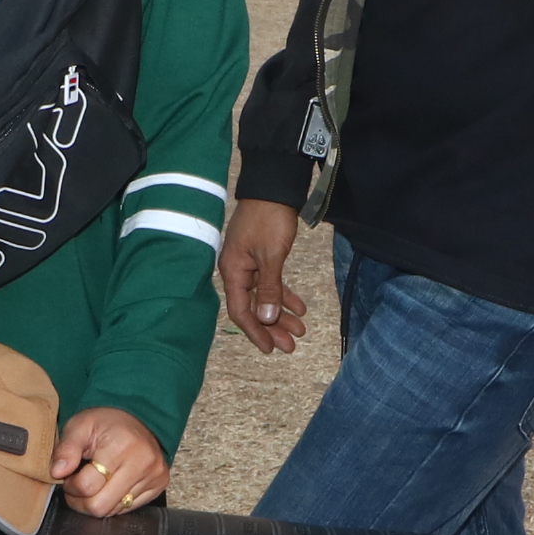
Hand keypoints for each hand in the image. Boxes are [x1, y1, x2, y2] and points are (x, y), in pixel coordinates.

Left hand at [51, 408, 167, 515]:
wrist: (139, 417)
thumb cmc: (107, 422)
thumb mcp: (80, 426)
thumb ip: (66, 449)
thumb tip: (57, 472)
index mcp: (121, 447)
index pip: (87, 486)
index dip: (70, 486)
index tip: (68, 476)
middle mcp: (142, 464)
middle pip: (101, 506)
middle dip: (81, 500)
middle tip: (78, 484)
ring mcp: (153, 477)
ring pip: (114, 511)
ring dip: (97, 501)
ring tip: (94, 482)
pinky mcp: (159, 485)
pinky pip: (128, 509)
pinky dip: (114, 501)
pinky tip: (110, 485)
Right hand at [217, 199, 310, 352]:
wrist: (273, 187)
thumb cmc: (269, 218)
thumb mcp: (271, 255)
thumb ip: (269, 288)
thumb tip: (267, 318)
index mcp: (233, 271)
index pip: (242, 311)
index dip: (256, 332)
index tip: (272, 348)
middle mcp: (237, 270)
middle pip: (254, 308)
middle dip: (273, 328)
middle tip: (292, 345)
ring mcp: (248, 263)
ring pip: (264, 297)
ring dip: (281, 314)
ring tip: (300, 330)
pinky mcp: (260, 256)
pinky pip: (271, 283)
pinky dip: (284, 294)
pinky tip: (299, 307)